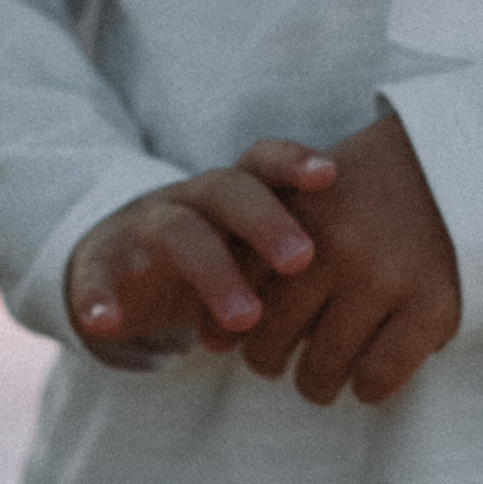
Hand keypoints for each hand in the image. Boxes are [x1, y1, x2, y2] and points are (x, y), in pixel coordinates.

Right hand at [64, 142, 336, 370]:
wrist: (111, 265)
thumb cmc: (206, 259)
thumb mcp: (247, 253)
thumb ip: (301, 254)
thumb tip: (388, 282)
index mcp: (228, 192)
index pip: (262, 161)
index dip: (293, 163)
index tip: (331, 175)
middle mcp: (188, 199)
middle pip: (226, 189)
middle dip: (266, 221)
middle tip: (304, 260)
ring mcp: (141, 229)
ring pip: (176, 231)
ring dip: (213, 271)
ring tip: (247, 319)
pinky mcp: (98, 265)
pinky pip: (94, 276)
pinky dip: (97, 297)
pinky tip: (106, 322)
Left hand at [230, 110, 461, 406]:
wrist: (460, 159)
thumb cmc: (367, 187)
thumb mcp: (305, 195)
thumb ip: (256, 250)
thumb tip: (209, 340)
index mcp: (299, 216)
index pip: (237, 295)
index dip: (231, 327)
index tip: (240, 334)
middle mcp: (337, 247)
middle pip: (271, 342)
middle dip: (270, 361)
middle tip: (282, 359)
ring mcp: (386, 277)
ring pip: (323, 371)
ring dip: (318, 382)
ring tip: (324, 373)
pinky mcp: (432, 306)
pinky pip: (378, 378)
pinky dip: (368, 388)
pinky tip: (371, 374)